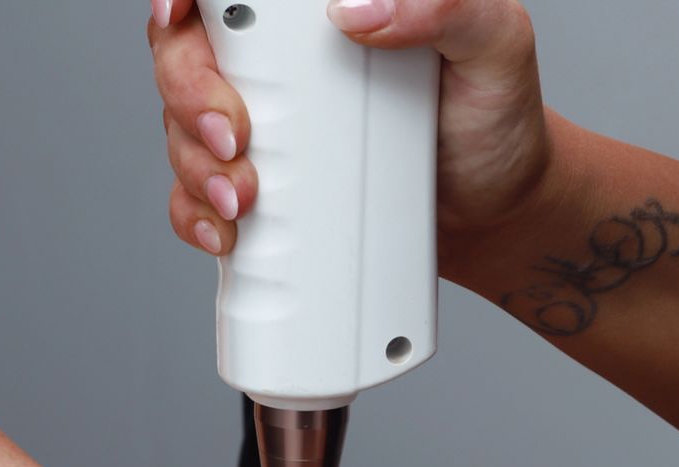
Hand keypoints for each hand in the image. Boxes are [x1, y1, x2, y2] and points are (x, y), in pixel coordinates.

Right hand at [147, 0, 553, 257]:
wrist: (501, 210)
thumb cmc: (498, 118)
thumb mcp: (495, 45)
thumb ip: (445, 6)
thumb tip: (360, 9)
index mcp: (317, 9)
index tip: (176, 14)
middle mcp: (281, 59)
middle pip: (185, 54)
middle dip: (188, 94)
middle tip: (232, 138)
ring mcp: (270, 123)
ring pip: (183, 126)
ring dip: (193, 164)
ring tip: (242, 200)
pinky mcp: (268, 185)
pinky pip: (200, 195)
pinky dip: (197, 215)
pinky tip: (225, 232)